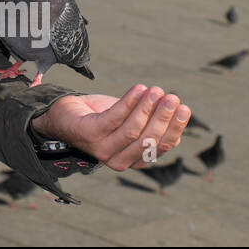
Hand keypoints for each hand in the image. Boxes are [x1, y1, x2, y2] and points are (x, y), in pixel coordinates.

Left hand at [30, 85, 189, 170]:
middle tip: (172, 97)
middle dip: (163, 117)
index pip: (160, 146)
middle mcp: (119, 159)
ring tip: (156, 90)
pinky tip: (138, 89)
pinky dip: (129, 102)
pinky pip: (114, 118)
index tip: (184, 108)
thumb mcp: (130, 121)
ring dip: (147, 108)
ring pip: (133, 130)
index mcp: (134, 159)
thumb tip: (179, 117)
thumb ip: (151, 124)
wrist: (64, 113)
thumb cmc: (101, 117)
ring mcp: (103, 148)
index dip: (174, 128)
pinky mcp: (90, 134)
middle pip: (149, 140)